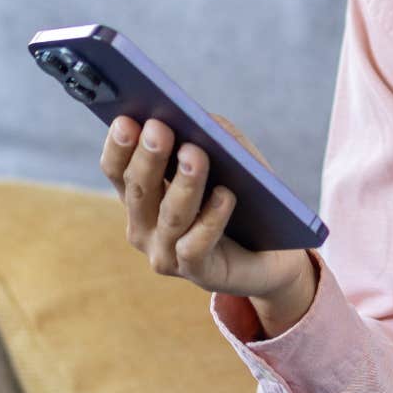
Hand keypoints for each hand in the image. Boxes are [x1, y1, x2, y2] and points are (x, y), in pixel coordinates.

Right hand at [100, 111, 313, 307]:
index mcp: (141, 195)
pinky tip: (225, 195)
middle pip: (139, 190)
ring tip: (194, 155)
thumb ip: (215, 135)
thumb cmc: (244, 198)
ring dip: (184, 184)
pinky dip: (211, 219)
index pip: (117, 169)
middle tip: (158, 129)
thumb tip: (202, 120)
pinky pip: (197, 246)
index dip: (119, 146)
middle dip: (148, 157)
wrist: (275, 252)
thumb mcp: (231, 159)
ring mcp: (167, 254)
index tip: (126, 120)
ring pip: (171, 216)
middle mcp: (144, 227)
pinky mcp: (198, 273)